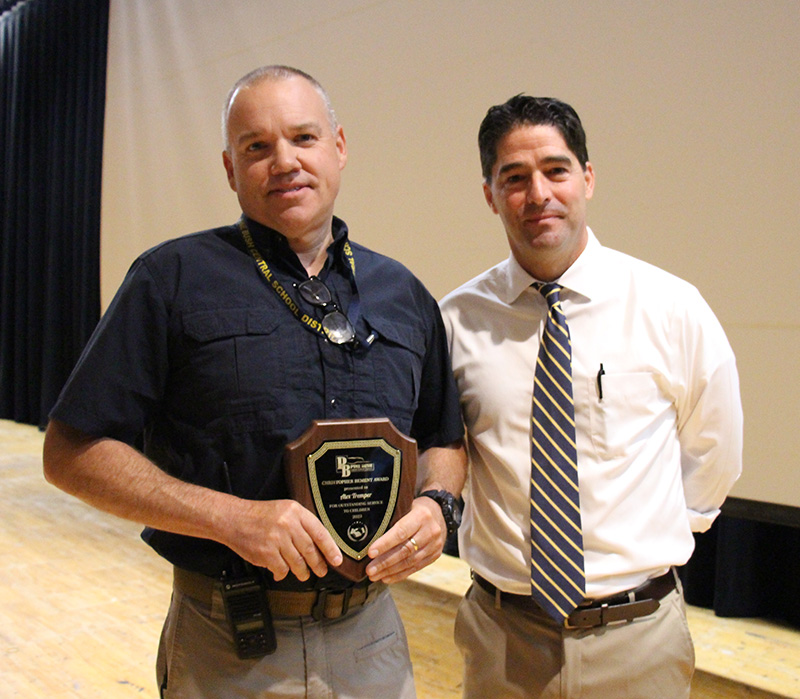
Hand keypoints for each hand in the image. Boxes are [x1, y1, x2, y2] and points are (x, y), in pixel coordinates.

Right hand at [222, 499, 342, 581]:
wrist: (233, 519)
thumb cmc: (259, 515)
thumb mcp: (284, 510)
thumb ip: (301, 524)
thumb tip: (319, 543)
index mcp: (295, 512)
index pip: (320, 532)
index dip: (331, 548)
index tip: (337, 560)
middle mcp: (287, 524)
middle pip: (310, 550)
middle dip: (318, 564)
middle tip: (321, 570)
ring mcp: (276, 539)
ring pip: (298, 562)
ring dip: (302, 572)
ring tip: (303, 574)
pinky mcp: (266, 553)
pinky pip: (282, 569)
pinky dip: (283, 574)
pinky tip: (281, 572)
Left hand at [364, 495, 445, 583]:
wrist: (440, 514)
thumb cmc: (416, 509)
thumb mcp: (407, 506)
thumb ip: (393, 519)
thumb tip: (368, 535)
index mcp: (422, 515)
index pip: (401, 532)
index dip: (385, 544)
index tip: (371, 553)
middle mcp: (431, 531)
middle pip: (405, 550)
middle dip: (385, 562)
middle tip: (369, 569)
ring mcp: (435, 545)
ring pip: (410, 561)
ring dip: (390, 571)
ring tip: (374, 575)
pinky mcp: (435, 555)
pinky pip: (415, 568)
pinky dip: (400, 574)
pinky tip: (387, 577)